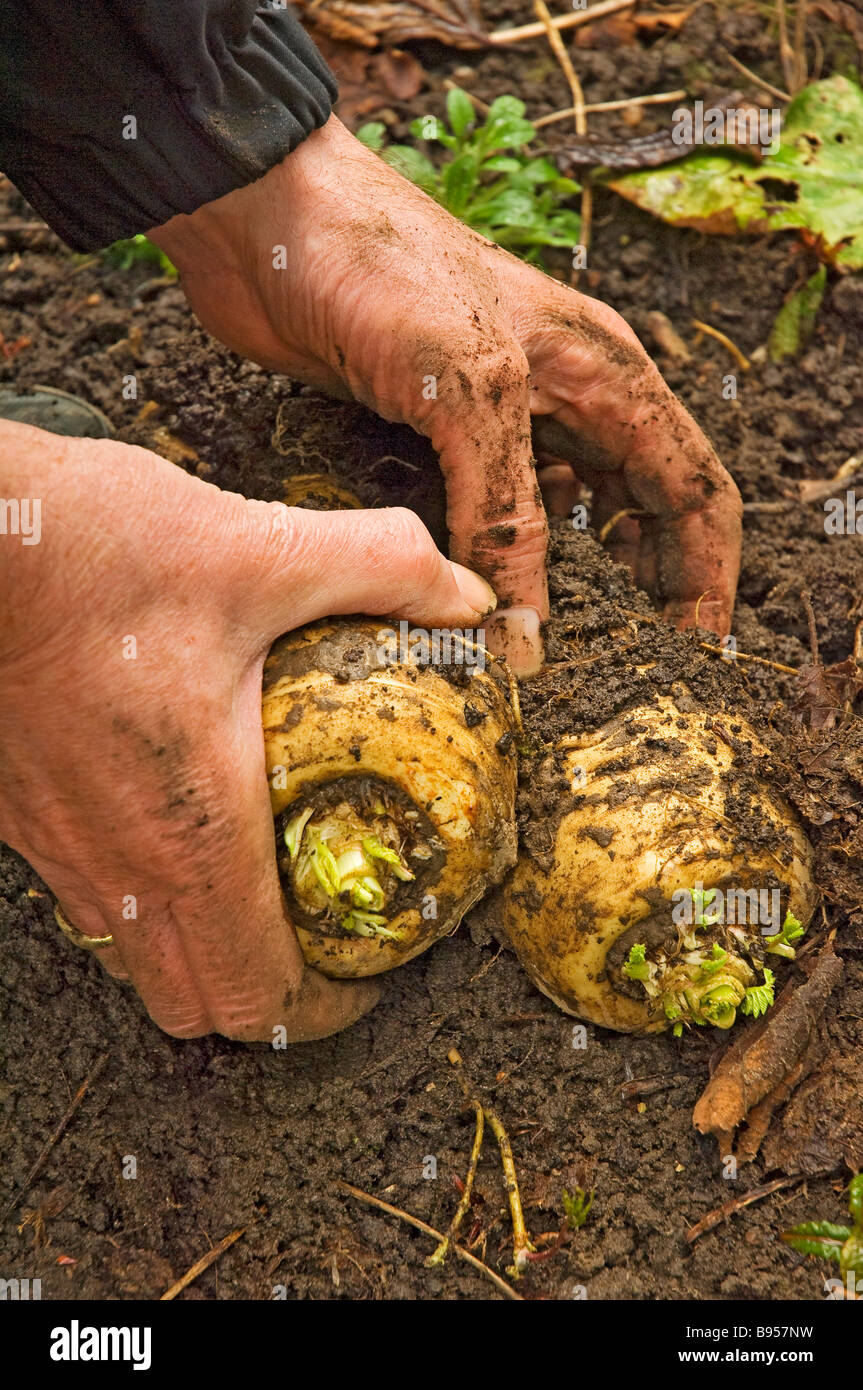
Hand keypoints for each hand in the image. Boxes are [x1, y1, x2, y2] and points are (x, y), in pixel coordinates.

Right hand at [0, 422, 494, 1038]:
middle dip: (266, 993)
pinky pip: (83, 898)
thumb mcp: (264, 549)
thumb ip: (384, 569)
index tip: (368, 977)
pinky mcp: (15, 811)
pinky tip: (167, 819)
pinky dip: (138, 896)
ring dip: (197, 948)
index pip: (258, 992)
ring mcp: (52, 845)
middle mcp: (114, 862)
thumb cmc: (96, 552)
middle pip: (193, 1005)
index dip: (328, 1008)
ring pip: (130, 960)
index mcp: (191, 830)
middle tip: (318, 937)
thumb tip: (465, 595)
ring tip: (250, 888)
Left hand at [150, 115, 741, 662]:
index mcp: (606, 376)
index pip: (693, 489)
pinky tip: (479, 615)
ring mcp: (503, 424)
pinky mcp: (437, 440)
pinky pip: (489, 522)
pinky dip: (495, 573)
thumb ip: (507, 510)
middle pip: (639, 515)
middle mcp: (567, 403)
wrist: (269, 224)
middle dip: (646, 593)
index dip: (705, 574)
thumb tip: (526, 631)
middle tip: (631, 672)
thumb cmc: (382, 267)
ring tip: (561, 659)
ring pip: (564, 525)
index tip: (695, 652)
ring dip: (570, 590)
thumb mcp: (471, 390)